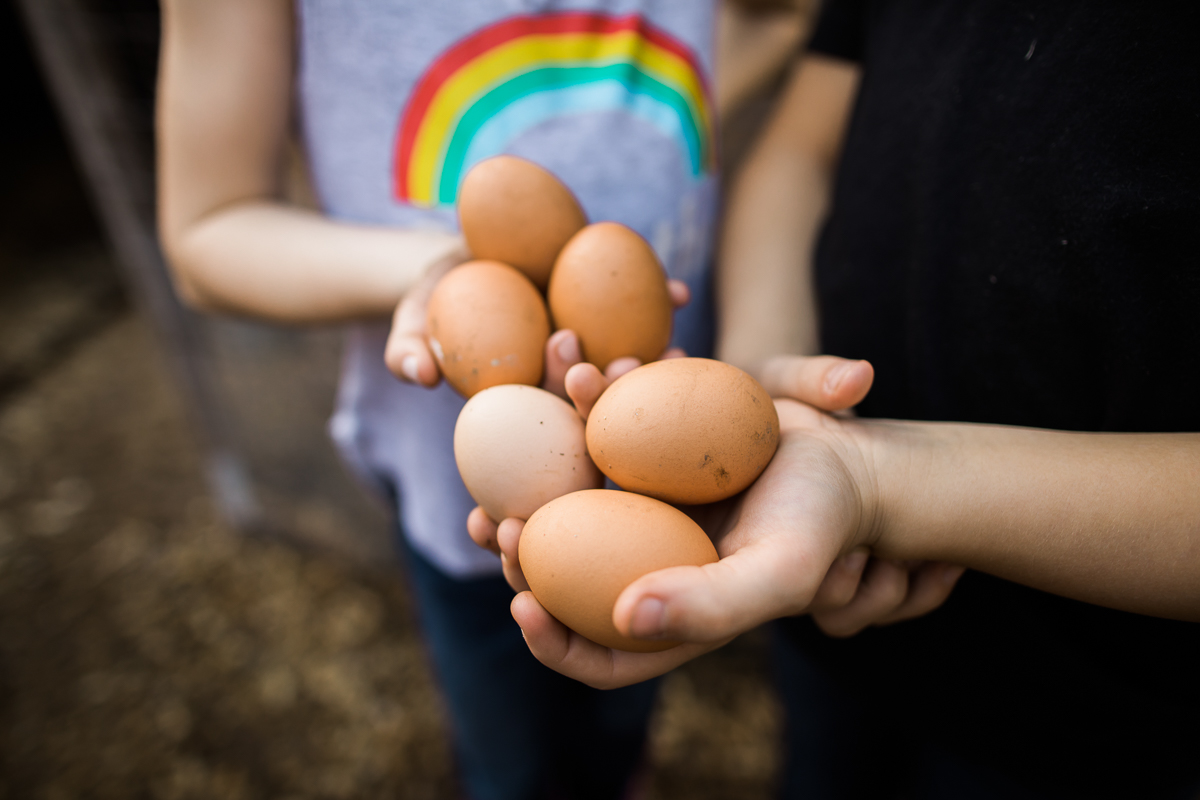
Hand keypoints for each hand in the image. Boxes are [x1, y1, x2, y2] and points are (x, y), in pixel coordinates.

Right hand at [387, 259, 690, 398]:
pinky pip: (645, 318)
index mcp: (527, 407)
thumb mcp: (413, 321)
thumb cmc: (436, 298)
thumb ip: (408, 349)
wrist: (469, 254)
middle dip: (618, 398)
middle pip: (599, 406)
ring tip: (674, 350)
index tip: (575, 378)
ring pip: (633, 373)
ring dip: (657, 368)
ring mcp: (597, 357)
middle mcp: (567, 389)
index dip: (566, 416)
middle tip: (626, 368)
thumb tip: (419, 373)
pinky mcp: (619, 321)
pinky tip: (679, 293)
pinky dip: (663, 305)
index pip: (549, 423)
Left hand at [488, 355, 962, 688]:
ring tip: (519, 455)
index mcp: (669, 614)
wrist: (847, 459)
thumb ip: (711, 607)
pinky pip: (595, 438)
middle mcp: (644, 567)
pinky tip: (583, 372)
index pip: (600, 654)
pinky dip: (584, 406)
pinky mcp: (646, 461)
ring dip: (537, 465)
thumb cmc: (820, 526)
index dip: (554, 642)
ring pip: (566, 498)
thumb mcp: (778, 573)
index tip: (523, 604)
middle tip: (502, 521)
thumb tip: (623, 619)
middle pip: (562, 576)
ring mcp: (641, 513)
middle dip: (520, 553)